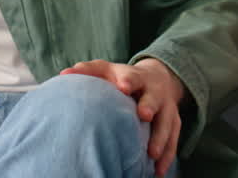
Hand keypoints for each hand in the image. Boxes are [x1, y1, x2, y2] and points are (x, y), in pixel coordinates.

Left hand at [59, 58, 185, 175]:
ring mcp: (167, 107)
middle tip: (144, 116)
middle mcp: (154, 91)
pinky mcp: (174, 122)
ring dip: (161, 138)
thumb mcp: (108, 70)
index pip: (132, 77)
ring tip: (152, 156)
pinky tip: (159, 172)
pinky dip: (167, 156)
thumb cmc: (124, 78)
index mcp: (136, 77)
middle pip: (153, 98)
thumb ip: (89, 71)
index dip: (128, 81)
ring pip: (167, 122)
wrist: (160, 77)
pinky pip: (173, 139)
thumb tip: (63, 73)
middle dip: (149, 105)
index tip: (123, 88)